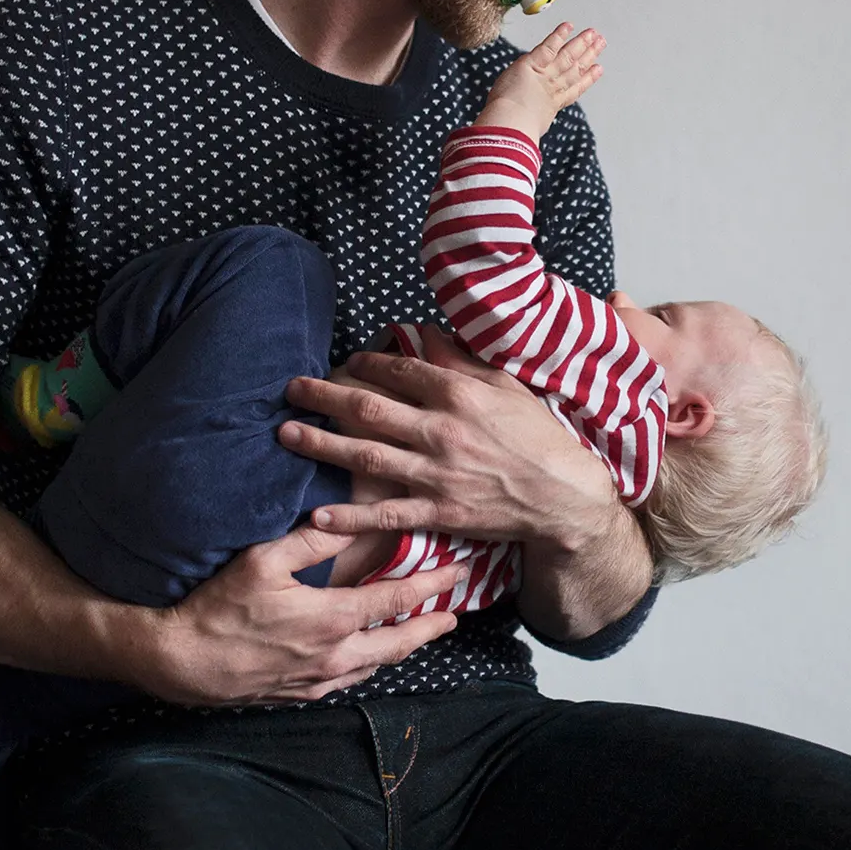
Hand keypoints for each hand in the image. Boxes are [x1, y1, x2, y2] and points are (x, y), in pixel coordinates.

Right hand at [125, 521, 463, 705]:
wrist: (183, 663)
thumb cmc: (219, 608)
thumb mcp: (263, 561)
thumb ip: (311, 541)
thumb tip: (347, 519)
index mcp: (333, 619)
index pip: (397, 599)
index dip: (432, 585)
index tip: (457, 573)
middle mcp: (336, 655)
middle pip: (400, 642)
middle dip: (431, 627)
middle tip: (454, 614)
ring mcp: (321, 680)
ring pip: (377, 663)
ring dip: (403, 646)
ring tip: (420, 632)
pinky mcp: (303, 695)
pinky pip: (351, 679)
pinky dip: (371, 663)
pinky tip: (370, 655)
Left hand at [279, 351, 622, 556]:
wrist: (565, 498)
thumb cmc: (540, 439)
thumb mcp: (508, 388)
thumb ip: (464, 361)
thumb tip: (427, 332)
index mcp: (459, 395)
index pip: (399, 369)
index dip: (366, 363)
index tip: (347, 362)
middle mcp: (442, 431)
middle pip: (368, 408)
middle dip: (323, 396)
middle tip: (291, 389)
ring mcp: (438, 474)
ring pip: (366, 456)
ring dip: (321, 444)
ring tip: (286, 435)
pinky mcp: (440, 512)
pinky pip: (387, 514)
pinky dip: (351, 517)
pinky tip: (317, 516)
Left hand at [476, 22, 602, 140]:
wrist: (509, 126)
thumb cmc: (512, 133)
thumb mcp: (528, 131)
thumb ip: (533, 127)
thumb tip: (532, 139)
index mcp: (550, 105)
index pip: (572, 89)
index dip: (587, 78)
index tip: (598, 69)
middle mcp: (551, 88)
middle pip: (574, 68)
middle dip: (589, 55)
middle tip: (601, 43)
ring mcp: (544, 76)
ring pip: (567, 56)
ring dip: (581, 43)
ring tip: (594, 33)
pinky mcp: (532, 64)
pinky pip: (548, 47)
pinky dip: (559, 36)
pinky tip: (569, 26)